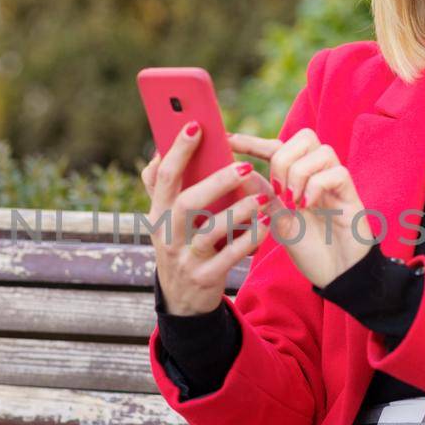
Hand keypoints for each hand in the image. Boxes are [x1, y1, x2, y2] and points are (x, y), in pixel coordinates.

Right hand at [141, 121, 273, 315]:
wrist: (183, 299)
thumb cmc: (182, 244)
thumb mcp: (167, 218)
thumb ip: (169, 186)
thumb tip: (170, 144)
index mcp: (157, 213)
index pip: (163, 176)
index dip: (177, 150)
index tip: (197, 126)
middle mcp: (166, 235)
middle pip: (187, 203)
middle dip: (216, 182)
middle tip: (245, 165)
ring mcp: (185, 258)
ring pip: (210, 231)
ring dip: (238, 212)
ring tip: (262, 196)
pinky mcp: (204, 277)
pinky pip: (230, 256)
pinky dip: (249, 239)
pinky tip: (266, 223)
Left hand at [229, 129, 372, 287]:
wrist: (337, 274)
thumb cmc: (309, 249)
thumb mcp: (276, 222)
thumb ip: (261, 197)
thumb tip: (238, 171)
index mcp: (298, 178)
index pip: (276, 147)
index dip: (253, 141)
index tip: (228, 140)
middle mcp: (318, 174)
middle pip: (304, 137)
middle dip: (284, 159)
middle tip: (278, 191)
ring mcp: (335, 182)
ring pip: (321, 151)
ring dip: (300, 174)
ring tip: (294, 202)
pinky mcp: (351, 194)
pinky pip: (336, 172)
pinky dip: (317, 185)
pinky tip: (308, 205)